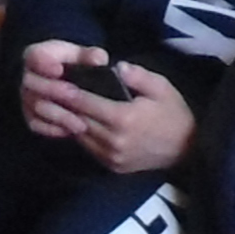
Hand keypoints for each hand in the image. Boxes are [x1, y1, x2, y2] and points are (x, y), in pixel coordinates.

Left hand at [19, 42, 194, 175]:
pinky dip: (80, 134)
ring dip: (67, 121)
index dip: (67, 92)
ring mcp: (112, 156)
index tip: (52, 81)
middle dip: (61, 106)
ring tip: (53, 105)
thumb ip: (137, 76)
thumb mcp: (162, 87)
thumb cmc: (175, 113)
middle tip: (45, 91)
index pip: (86, 103)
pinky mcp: (112, 166)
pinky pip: (89, 148)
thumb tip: (116, 67)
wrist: (188, 149)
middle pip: (78, 120)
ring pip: (80, 136)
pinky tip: (73, 121)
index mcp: (124, 118)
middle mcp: (113, 140)